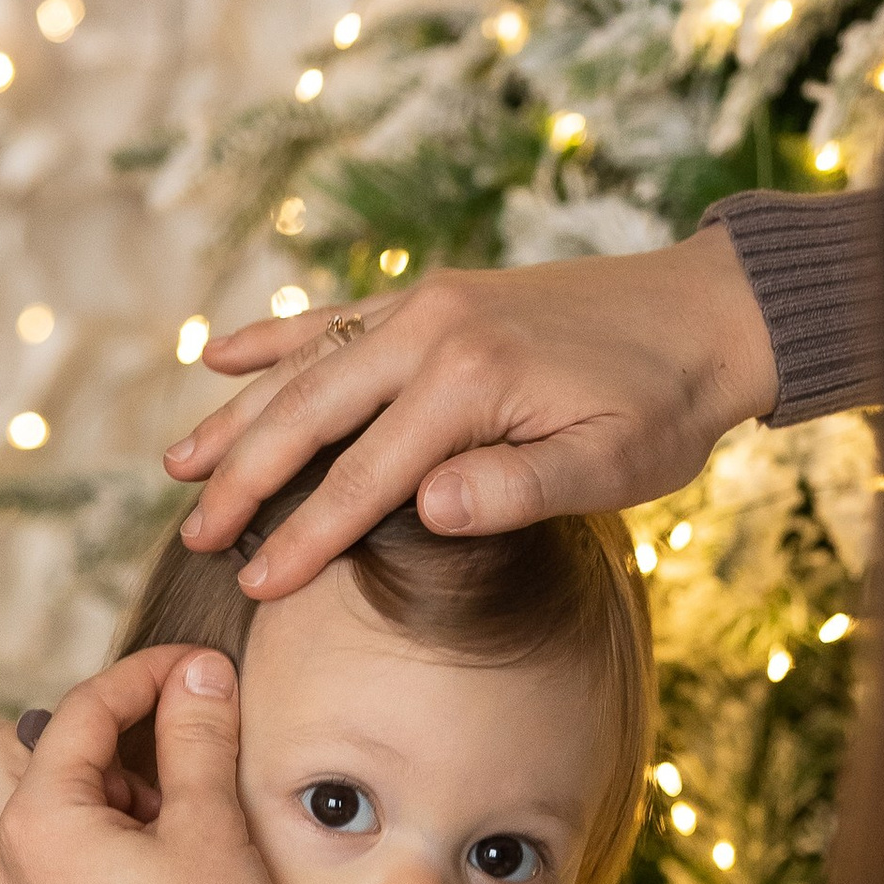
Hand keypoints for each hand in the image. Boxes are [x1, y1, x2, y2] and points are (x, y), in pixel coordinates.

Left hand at [0, 640, 292, 883]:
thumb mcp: (210, 827)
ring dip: (91, 778)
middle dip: (89, 726)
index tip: (203, 666)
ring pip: (29, 801)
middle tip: (163, 736)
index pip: (81, 711)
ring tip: (172, 801)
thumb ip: (197, 737)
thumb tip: (200, 675)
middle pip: (16, 746)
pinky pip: (49, 852)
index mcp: (36, 821)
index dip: (147, 676)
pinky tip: (161, 849)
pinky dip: (92, 827)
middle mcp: (8, 859)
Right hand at [159, 224, 781, 598]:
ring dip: (239, 413)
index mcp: (470, 381)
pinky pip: (334, 320)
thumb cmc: (662, 405)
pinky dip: (274, 339)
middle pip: (311, 413)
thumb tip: (426, 510)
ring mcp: (425, 307)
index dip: (305, 536)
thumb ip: (518, 488)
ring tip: (181, 465)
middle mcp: (431, 330)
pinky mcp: (432, 299)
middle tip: (192, 535)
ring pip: (306, 365)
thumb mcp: (610, 464)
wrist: (703, 314)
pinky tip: (220, 357)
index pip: (365, 476)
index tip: (254, 584)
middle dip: (244, 477)